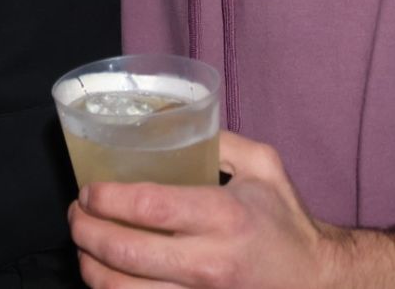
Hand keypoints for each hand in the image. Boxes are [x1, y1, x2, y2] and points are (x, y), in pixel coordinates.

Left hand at [69, 131, 342, 288]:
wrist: (318, 281)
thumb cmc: (286, 221)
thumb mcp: (263, 166)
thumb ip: (220, 139)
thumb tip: (171, 120)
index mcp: (224, 217)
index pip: (149, 207)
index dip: (107, 198)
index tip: (88, 190)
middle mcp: (209, 263)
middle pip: (124, 252)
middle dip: (85, 231)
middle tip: (76, 215)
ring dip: (90, 267)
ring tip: (83, 248)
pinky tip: (108, 277)